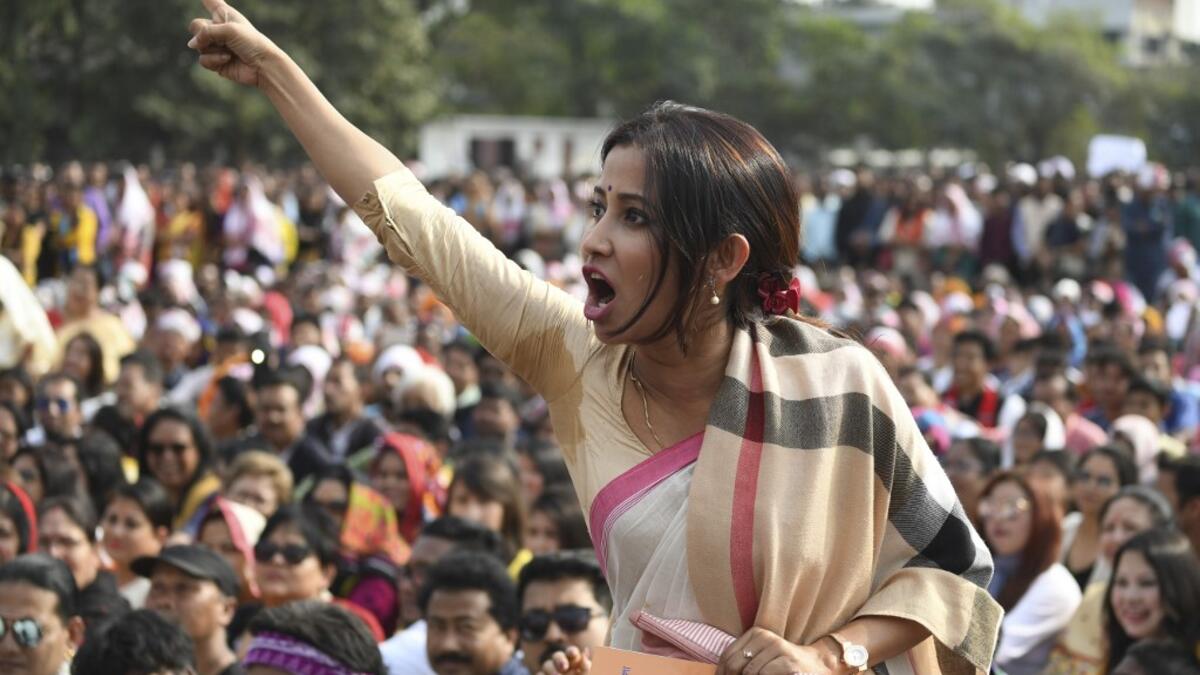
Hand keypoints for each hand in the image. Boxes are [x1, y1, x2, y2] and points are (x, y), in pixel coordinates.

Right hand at [187, 0, 278, 86]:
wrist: (263, 66)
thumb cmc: (251, 42)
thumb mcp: (229, 29)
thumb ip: (206, 32)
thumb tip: (191, 45)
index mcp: (224, 14)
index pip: (212, 2)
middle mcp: (219, 28)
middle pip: (196, 26)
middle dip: (203, 32)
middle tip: (219, 39)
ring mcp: (216, 46)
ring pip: (198, 44)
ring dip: (212, 48)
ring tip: (229, 51)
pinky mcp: (216, 61)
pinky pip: (203, 59)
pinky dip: (214, 60)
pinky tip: (227, 59)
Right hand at [540, 646, 591, 673]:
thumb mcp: (587, 674)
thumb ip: (586, 666)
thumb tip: (585, 650)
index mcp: (575, 662)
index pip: (572, 652)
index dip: (572, 652)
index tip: (574, 654)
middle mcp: (562, 666)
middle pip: (557, 656)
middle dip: (559, 659)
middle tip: (564, 667)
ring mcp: (552, 672)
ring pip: (547, 665)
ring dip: (551, 669)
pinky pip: (539, 674)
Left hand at [717, 627, 840, 674]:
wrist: (816, 665)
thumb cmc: (783, 664)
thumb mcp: (761, 657)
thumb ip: (742, 662)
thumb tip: (720, 674)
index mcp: (755, 634)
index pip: (727, 656)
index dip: (721, 673)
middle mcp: (766, 637)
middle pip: (735, 664)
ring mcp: (778, 647)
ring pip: (749, 671)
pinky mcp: (789, 661)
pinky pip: (764, 673)